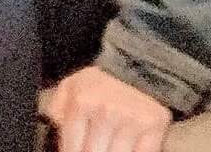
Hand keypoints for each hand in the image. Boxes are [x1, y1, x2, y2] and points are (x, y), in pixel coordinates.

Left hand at [42, 65, 169, 151]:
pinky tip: (124, 147)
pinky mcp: (154, 128)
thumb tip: (57, 129)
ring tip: (105, 146)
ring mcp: (131, 121)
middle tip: (91, 147)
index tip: (75, 151)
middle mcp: (106, 112)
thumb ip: (57, 109)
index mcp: (82, 102)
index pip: (71, 146)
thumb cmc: (100, 82)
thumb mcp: (71, 86)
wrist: (138, 68)